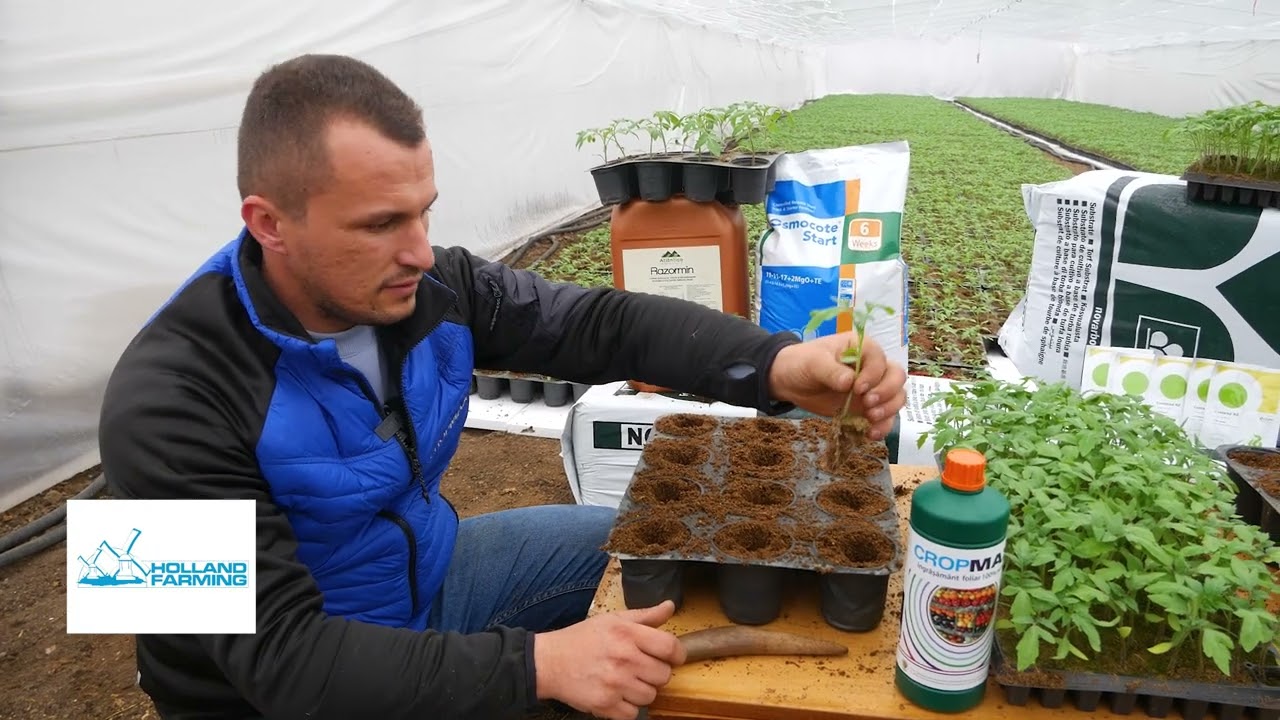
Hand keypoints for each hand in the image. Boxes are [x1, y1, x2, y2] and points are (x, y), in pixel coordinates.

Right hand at [533, 600, 685, 719]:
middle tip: (640, 668)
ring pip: (651, 696)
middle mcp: (623, 658)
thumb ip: (645, 616)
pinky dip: (627, 707)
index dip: (677, 654)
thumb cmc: (582, 639)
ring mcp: (614, 684)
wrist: (549, 662)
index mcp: (627, 634)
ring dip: (642, 691)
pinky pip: (633, 713)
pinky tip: (616, 694)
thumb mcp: (612, 620)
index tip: (671, 657)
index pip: (670, 647)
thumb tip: (670, 607)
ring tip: (626, 681)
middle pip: (664, 675)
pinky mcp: (604, 704)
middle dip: (655, 672)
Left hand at [767, 332, 906, 440]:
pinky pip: (885, 416)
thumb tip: (849, 382)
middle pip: (896, 377)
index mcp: (862, 348)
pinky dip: (883, 426)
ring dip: (889, 410)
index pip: (880, 359)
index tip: (857, 389)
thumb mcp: (813, 362)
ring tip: (871, 419)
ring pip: (896, 397)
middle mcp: (873, 366)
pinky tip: (871, 434)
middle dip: (887, 393)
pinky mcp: (868, 407)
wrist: (791, 381)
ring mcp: (873, 387)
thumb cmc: (803, 363)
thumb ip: (830, 370)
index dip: (873, 375)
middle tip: (868, 405)